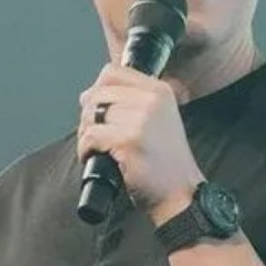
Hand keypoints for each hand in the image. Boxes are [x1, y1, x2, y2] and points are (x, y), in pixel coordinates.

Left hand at [77, 64, 203, 224]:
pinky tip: (95, 157)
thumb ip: (128, 101)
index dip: (97, 89)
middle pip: (98, 93)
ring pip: (91, 114)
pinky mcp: (129, 141)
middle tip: (96, 135)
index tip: (97, 108)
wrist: (180, 193)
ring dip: (86, 133)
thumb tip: (86, 94)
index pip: (112, 71)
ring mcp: (141, 120)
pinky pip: (91, 136)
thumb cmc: (165, 162)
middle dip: (88, 115)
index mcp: (160, 90)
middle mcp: (152, 100)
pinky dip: (85, 149)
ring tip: (97, 147)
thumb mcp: (157, 119)